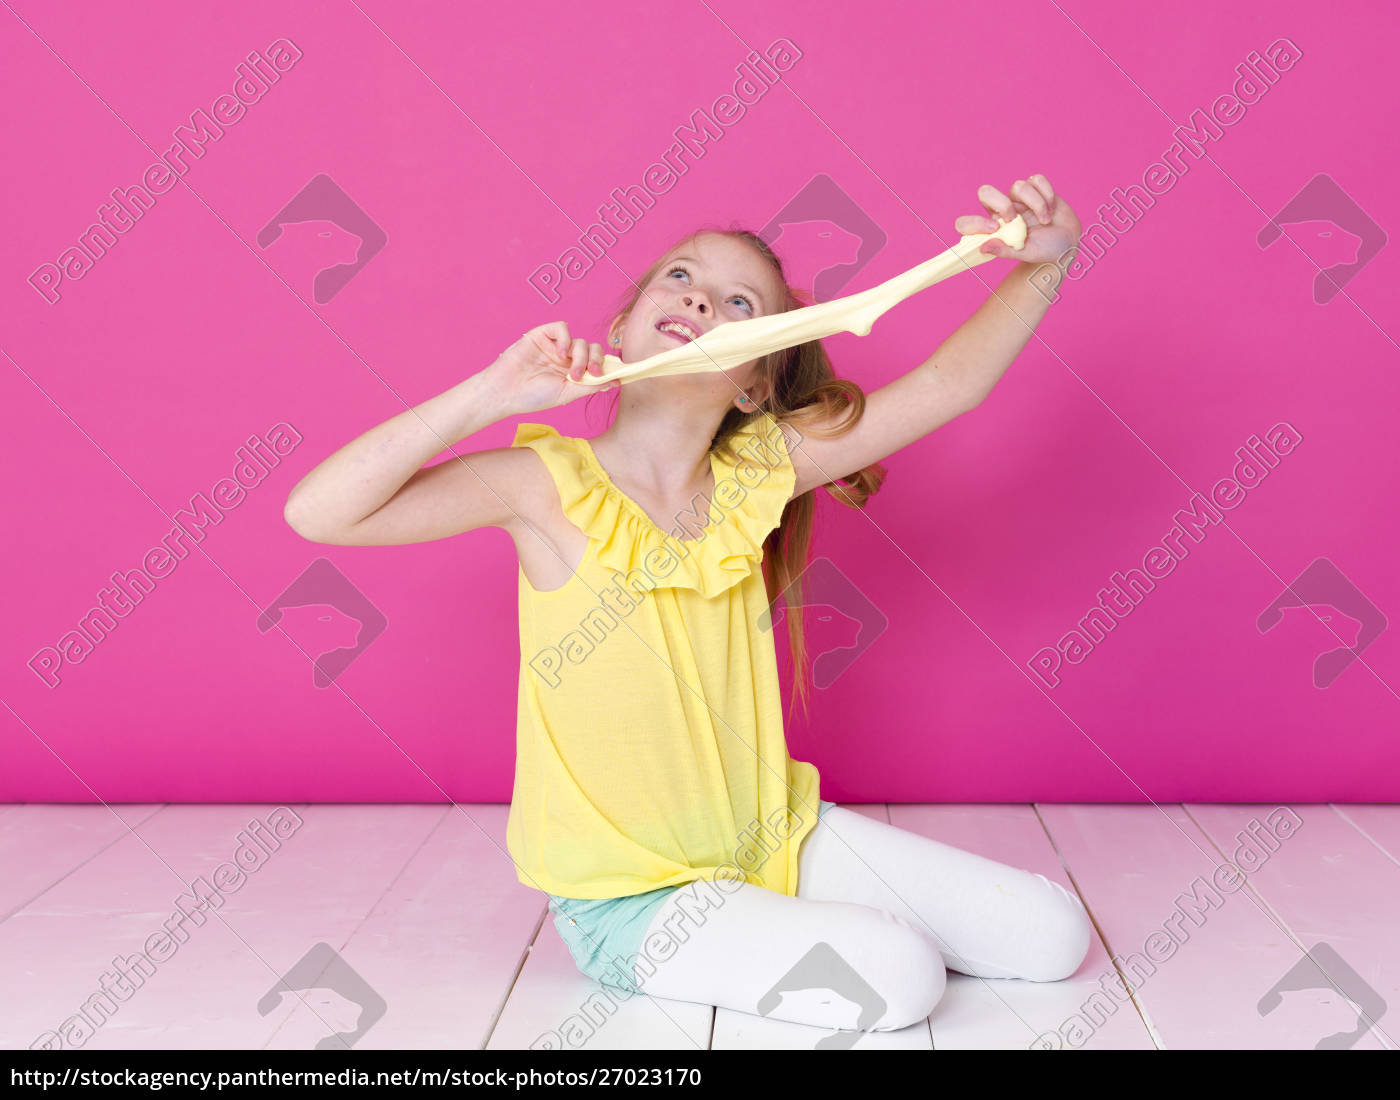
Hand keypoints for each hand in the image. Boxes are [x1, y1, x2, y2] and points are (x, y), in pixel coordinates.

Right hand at [483, 322, 618, 413]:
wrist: (505, 392)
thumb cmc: (533, 397)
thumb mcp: (567, 394)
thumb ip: (590, 386)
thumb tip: (615, 381)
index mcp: (574, 372)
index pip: (597, 363)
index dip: (608, 366)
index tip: (618, 375)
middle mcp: (567, 358)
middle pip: (593, 350)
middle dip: (597, 361)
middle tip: (592, 374)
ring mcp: (555, 346)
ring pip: (581, 341)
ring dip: (581, 357)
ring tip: (571, 373)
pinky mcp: (542, 335)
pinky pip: (562, 328)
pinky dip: (566, 339)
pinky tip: (560, 354)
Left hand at [955, 174, 1081, 265]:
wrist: (1067, 243)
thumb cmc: (1043, 251)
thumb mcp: (1025, 254)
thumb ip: (1005, 250)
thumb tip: (983, 247)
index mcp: (993, 229)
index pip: (967, 222)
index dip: (974, 223)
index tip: (994, 229)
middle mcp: (1002, 211)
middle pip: (985, 192)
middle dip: (1001, 203)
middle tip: (1015, 219)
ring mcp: (1018, 199)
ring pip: (1018, 186)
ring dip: (1036, 203)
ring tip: (1045, 220)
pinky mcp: (1036, 189)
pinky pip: (1036, 180)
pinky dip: (1047, 193)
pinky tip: (1052, 208)